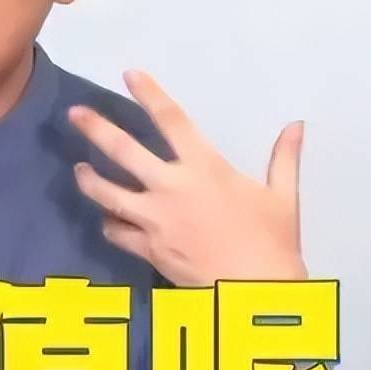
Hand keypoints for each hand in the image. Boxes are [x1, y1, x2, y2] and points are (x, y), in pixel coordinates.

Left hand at [68, 70, 308, 286]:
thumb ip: (284, 159)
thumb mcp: (283, 198)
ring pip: (107, 193)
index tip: (130, 75)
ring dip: (89, 179)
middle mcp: (172, 187)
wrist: (255, 294)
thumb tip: (296, 126)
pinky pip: (116, 232)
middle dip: (96, 129)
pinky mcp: (147, 248)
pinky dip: (109, 223)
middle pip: (123, 150)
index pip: (172, 120)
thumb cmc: (273, 243)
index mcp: (205, 168)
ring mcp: (154, 219)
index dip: (149, 94)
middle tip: (74, 114)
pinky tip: (106, 218)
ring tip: (80, 170)